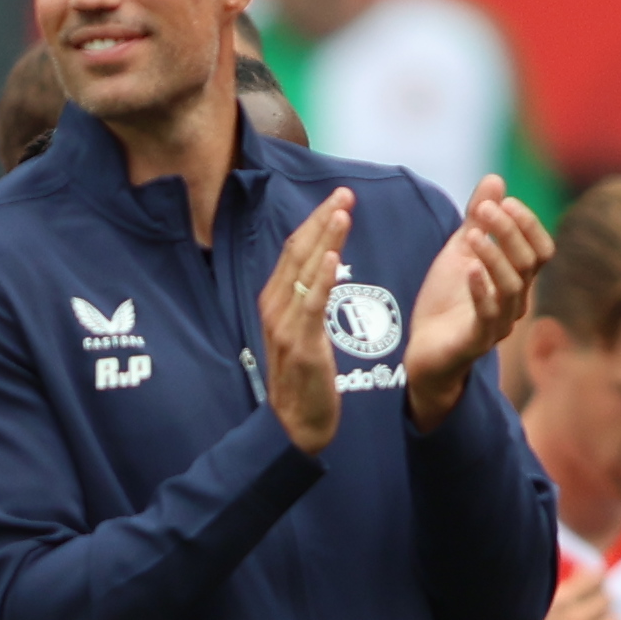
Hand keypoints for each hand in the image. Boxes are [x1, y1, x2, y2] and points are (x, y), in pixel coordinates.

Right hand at [258, 193, 356, 451]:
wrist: (295, 427)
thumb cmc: (305, 381)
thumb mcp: (303, 333)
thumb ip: (308, 302)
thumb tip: (322, 268)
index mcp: (276, 301)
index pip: (294, 251)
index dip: (315, 222)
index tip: (337, 198)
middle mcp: (275, 308)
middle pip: (298, 253)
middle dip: (322, 220)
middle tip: (345, 192)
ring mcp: (285, 327)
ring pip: (304, 272)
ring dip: (324, 239)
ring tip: (342, 211)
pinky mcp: (300, 347)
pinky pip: (310, 306)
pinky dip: (319, 279)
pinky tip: (330, 256)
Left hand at [399, 179, 547, 428]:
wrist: (425, 349)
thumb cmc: (448, 300)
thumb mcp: (460, 251)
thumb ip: (477, 219)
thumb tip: (496, 178)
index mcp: (517, 280)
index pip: (541, 251)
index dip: (528, 225)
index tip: (505, 201)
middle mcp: (516, 302)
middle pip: (529, 263)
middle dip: (509, 232)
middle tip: (483, 210)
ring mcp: (499, 323)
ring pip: (512, 287)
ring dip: (494, 256)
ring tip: (472, 234)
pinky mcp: (477, 341)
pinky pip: (488, 315)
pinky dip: (482, 289)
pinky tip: (469, 269)